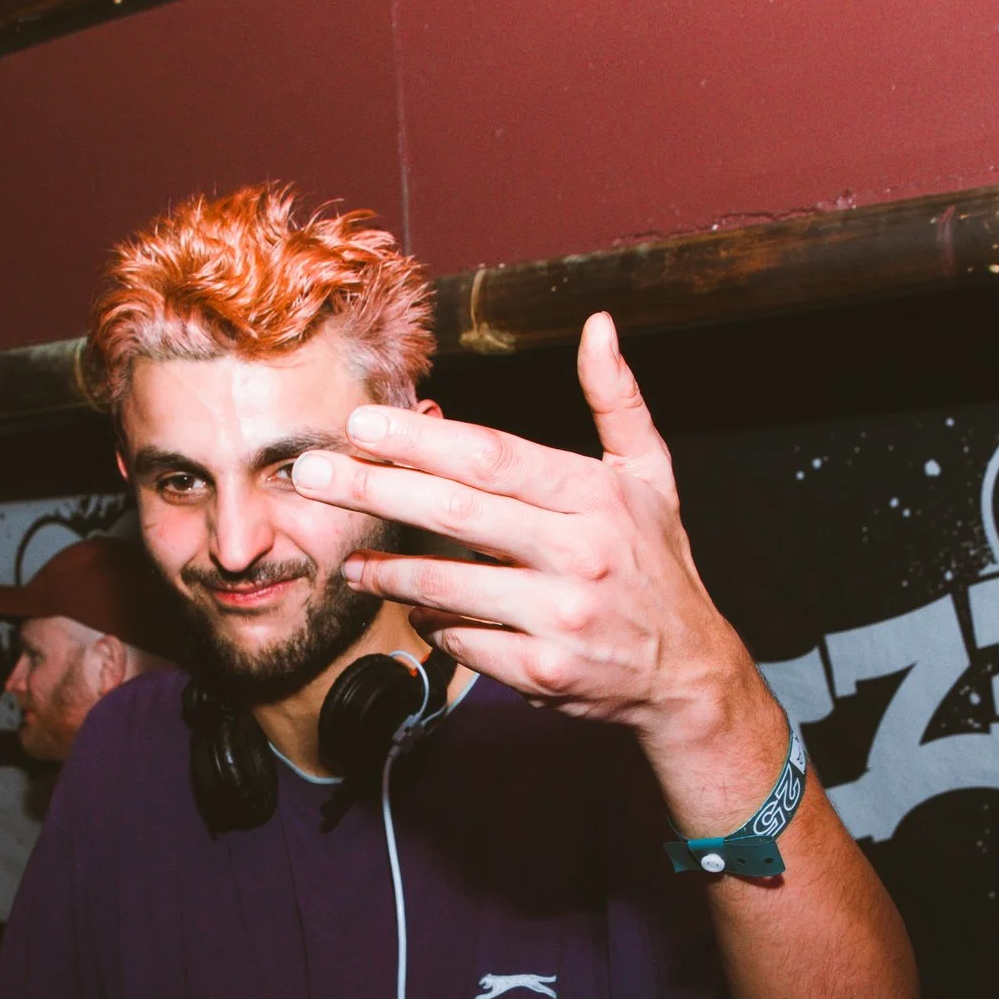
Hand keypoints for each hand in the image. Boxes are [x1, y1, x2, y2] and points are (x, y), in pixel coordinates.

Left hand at [289, 312, 762, 750]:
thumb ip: (617, 399)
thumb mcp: (650, 474)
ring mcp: (559, 617)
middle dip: (373, 489)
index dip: (419, 440)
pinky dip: (431, 623)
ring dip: (386, 568)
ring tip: (349, 558)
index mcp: (596, 496)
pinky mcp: (542, 672)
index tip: (360, 425)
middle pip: (455, 511)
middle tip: (311, 475)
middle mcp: (579, 553)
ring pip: (445, 584)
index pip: (492, 456)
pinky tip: (416, 609)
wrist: (688, 671)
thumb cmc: (657, 564)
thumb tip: (598, 326)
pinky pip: (461, 641)